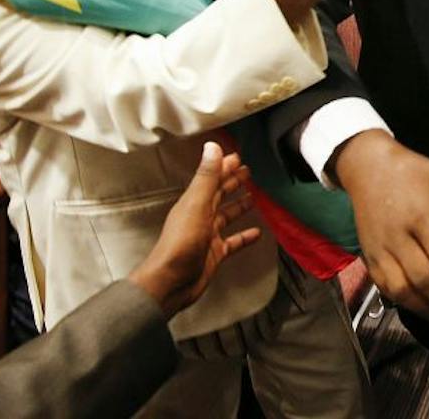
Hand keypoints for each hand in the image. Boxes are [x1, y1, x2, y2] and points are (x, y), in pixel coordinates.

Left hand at [127, 141, 261, 317]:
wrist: (171, 282)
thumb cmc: (181, 244)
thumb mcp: (197, 206)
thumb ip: (207, 177)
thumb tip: (212, 147)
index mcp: (194, 202)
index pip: (211, 178)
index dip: (223, 166)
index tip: (236, 156)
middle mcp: (200, 216)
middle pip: (218, 194)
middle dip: (231, 182)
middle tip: (247, 171)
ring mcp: (207, 235)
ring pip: (226, 216)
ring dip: (238, 206)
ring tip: (253, 197)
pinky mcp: (214, 253)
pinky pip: (233, 241)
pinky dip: (244, 236)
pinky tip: (256, 234)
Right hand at [332, 130, 428, 330]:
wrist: (367, 166)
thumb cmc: (412, 172)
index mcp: (420, 215)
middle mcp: (397, 235)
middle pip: (425, 277)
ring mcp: (379, 248)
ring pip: (402, 289)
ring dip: (427, 310)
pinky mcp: (367, 256)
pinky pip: (385, 287)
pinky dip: (405, 304)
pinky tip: (423, 311)